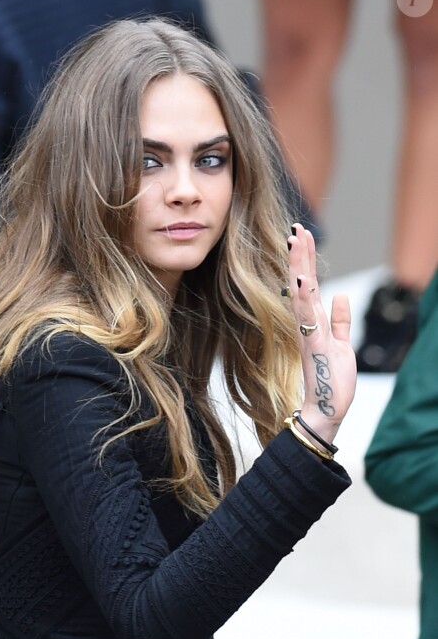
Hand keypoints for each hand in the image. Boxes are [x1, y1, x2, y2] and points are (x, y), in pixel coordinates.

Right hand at [287, 223, 356, 447]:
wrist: (325, 410)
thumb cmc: (333, 381)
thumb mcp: (342, 344)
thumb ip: (341, 320)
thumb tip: (342, 296)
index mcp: (313, 322)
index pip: (308, 283)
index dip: (305, 259)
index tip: (302, 234)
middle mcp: (306, 324)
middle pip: (302, 282)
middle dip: (300, 254)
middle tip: (297, 228)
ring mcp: (307, 333)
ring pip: (302, 294)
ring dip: (299, 267)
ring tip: (296, 241)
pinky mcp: (313, 345)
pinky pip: (307, 318)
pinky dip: (303, 298)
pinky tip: (301, 278)